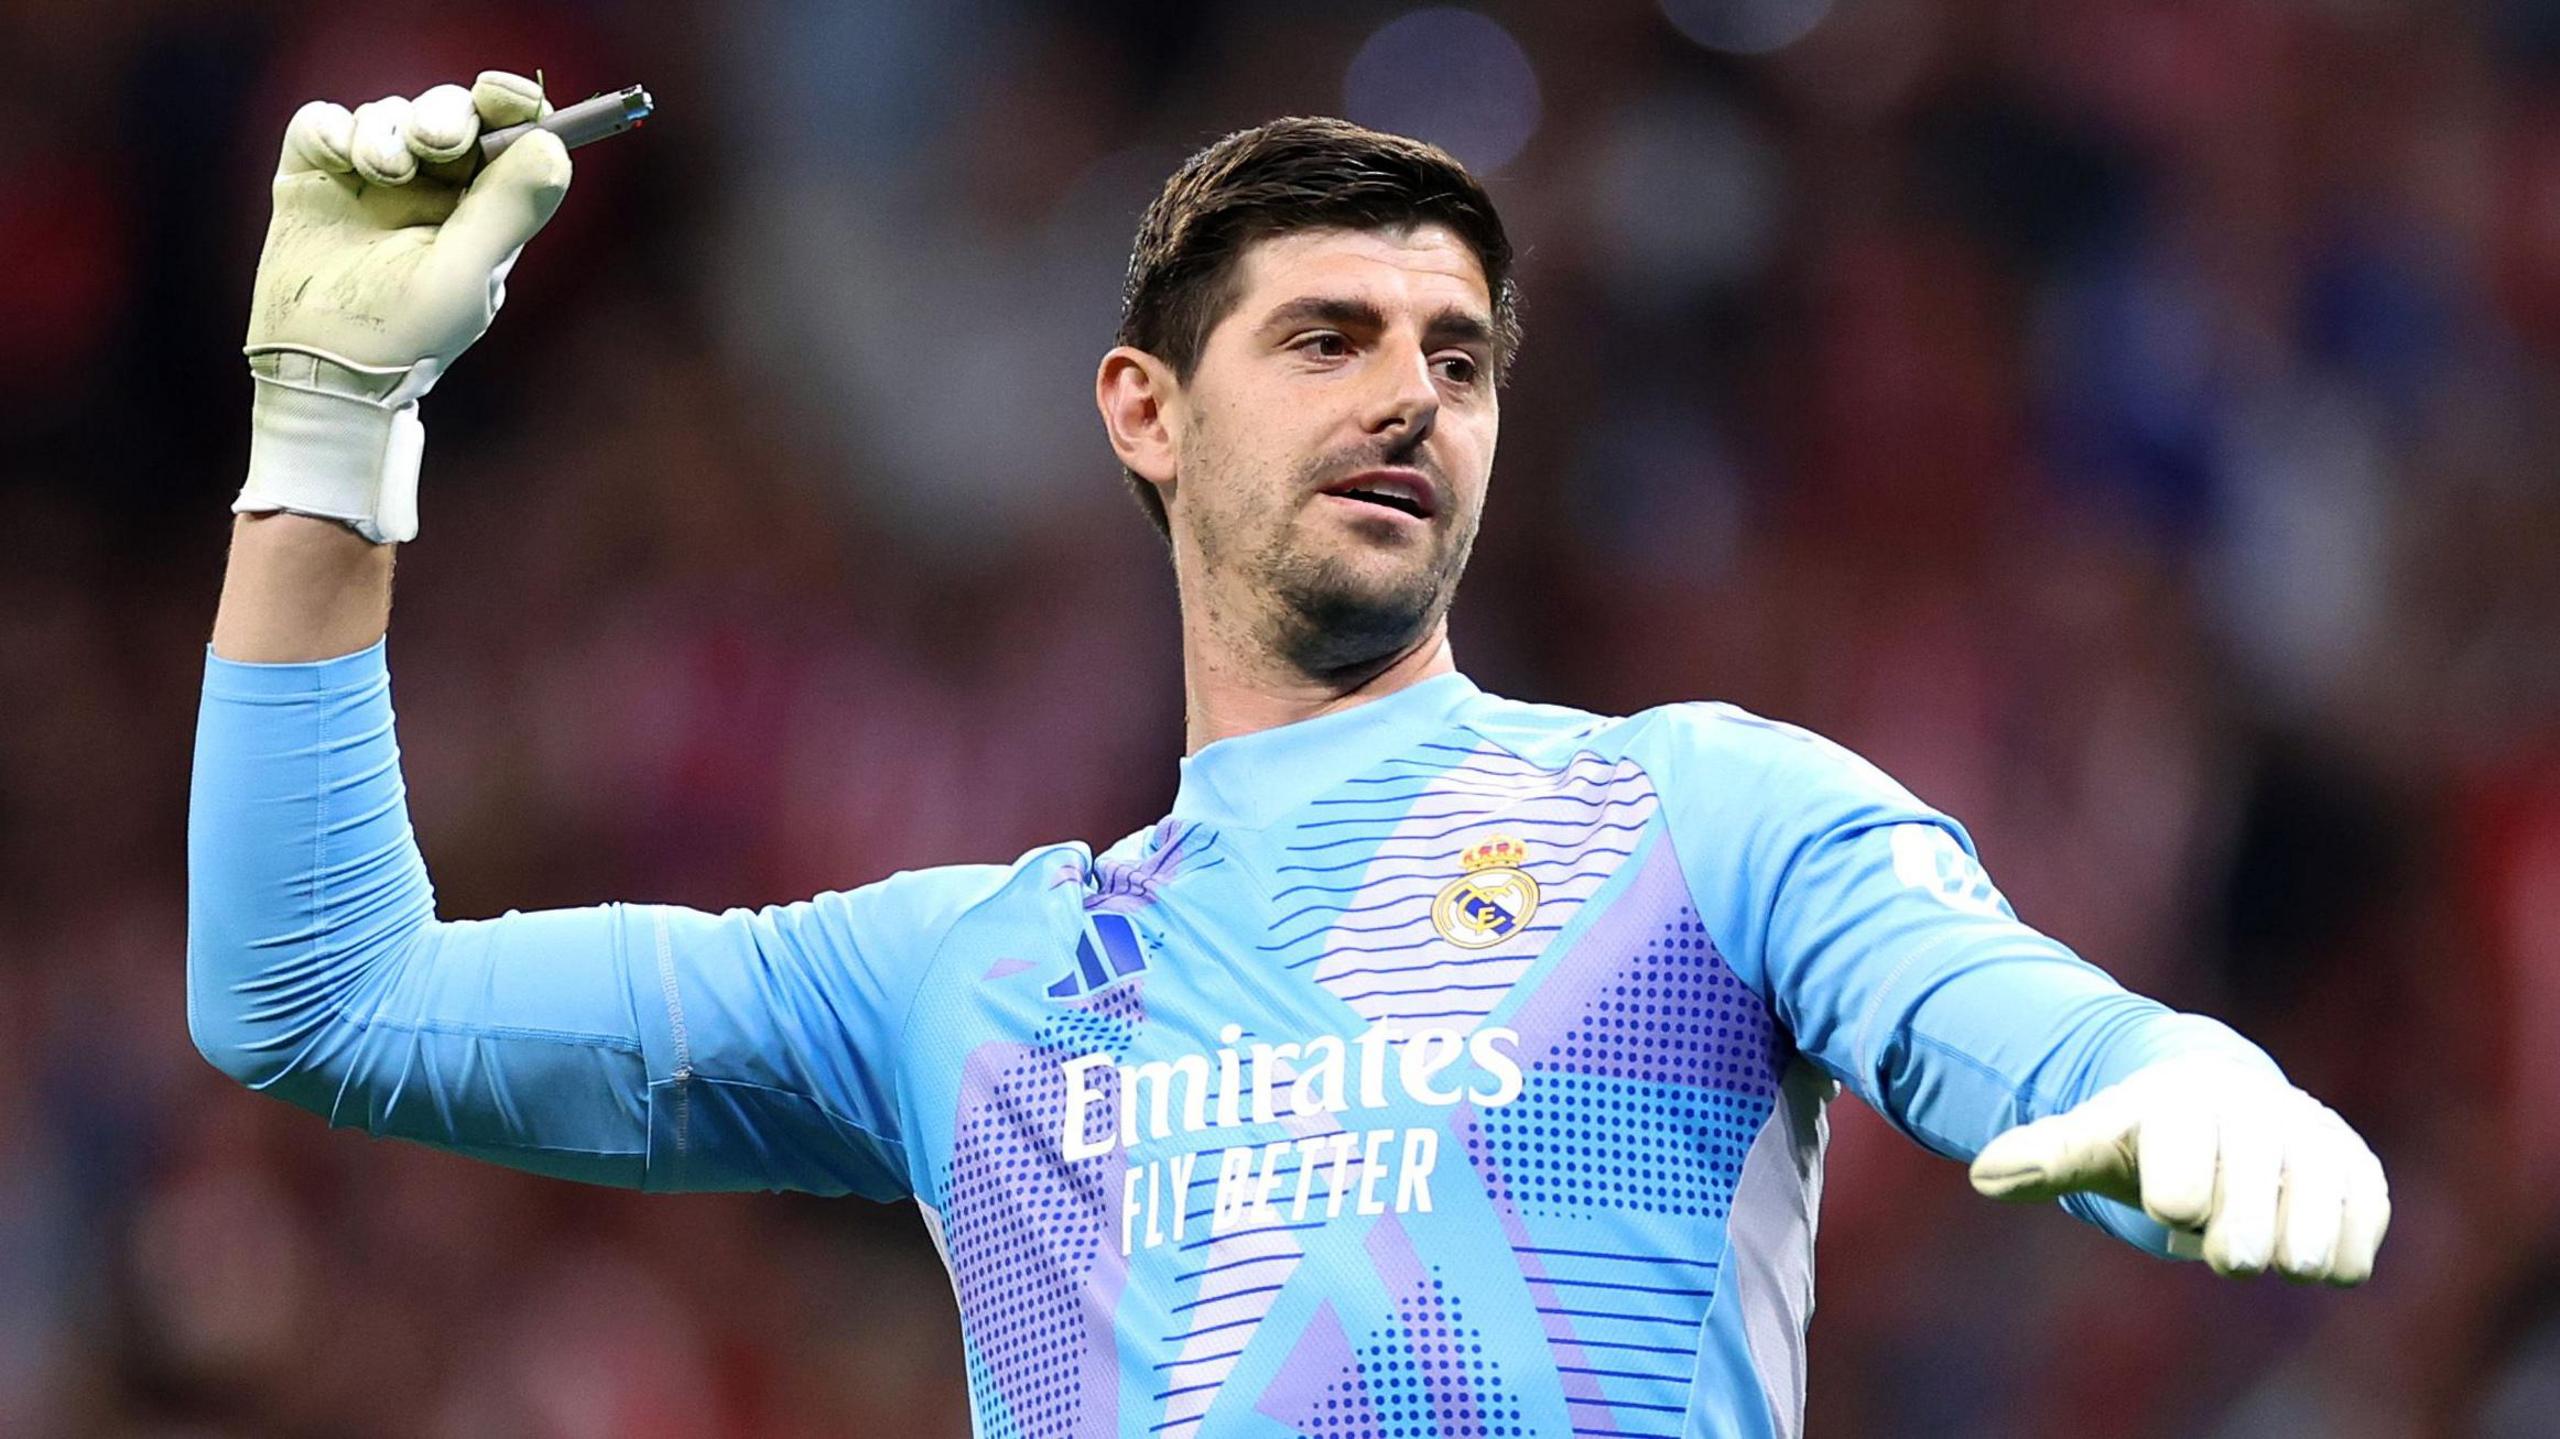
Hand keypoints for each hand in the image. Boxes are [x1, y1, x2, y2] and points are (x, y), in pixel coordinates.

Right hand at [234, 72, 573, 543]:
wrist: (328, 369)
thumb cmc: (411, 335)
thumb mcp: (467, 275)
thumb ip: (508, 209)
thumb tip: (551, 145)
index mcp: (483, 204)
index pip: (508, 133)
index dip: (512, 103)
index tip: (507, 95)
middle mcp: (432, 183)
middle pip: (448, 110)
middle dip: (445, 114)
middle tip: (438, 143)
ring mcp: (370, 176)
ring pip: (387, 112)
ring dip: (386, 131)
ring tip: (381, 171)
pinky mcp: (314, 175)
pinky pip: (322, 122)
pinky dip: (331, 128)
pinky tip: (340, 159)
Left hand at [1968, 1055, 2389, 1283]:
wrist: (2223, 1103)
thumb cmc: (2148, 1134)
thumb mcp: (2093, 1140)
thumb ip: (2042, 1157)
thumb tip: (1983, 1175)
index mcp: (2184, 1104)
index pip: (2183, 1183)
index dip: (2177, 1202)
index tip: (2170, 1205)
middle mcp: (2257, 1112)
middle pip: (2250, 1217)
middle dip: (2235, 1242)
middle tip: (2227, 1251)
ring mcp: (2315, 1139)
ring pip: (2314, 1233)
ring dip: (2290, 1254)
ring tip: (2269, 1246)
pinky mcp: (2359, 1170)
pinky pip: (2362, 1235)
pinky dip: (2339, 1255)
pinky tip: (2307, 1246)